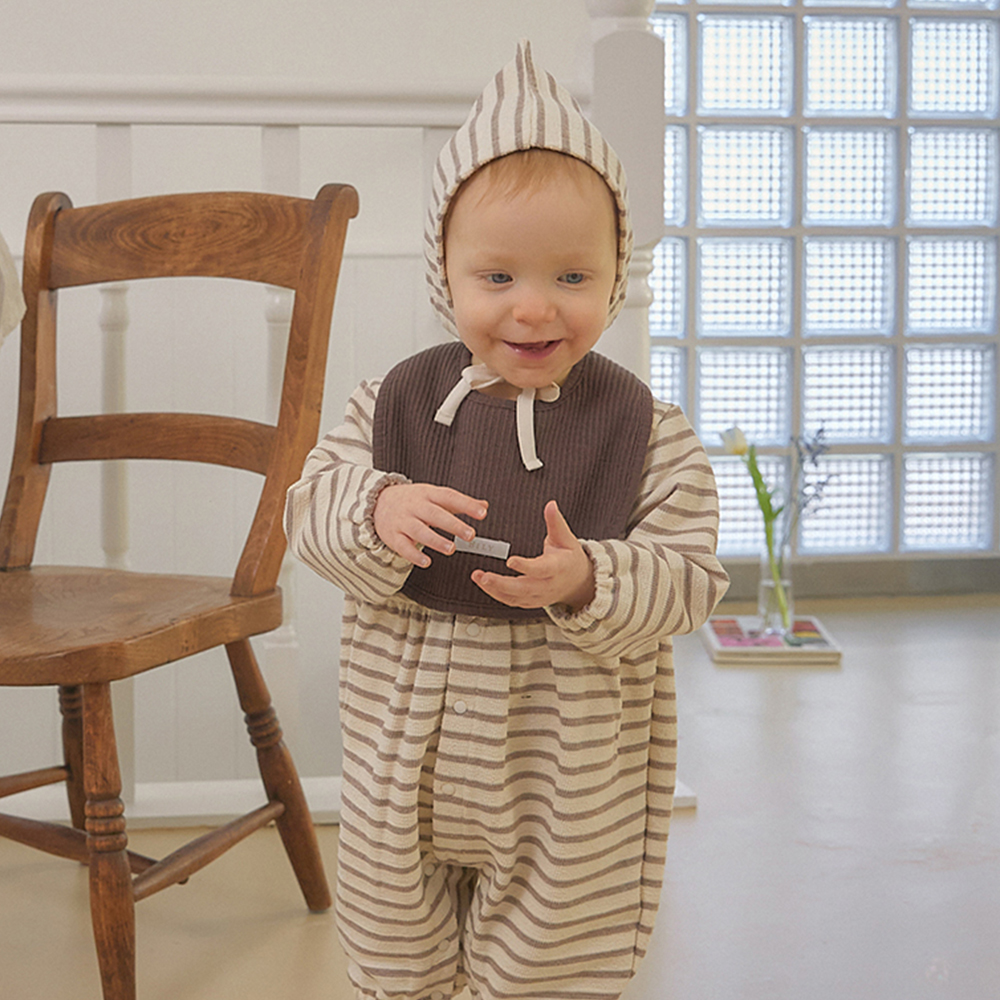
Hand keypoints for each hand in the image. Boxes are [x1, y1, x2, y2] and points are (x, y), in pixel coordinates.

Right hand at [374, 483, 487, 567]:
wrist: (376, 502)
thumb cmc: (412, 500)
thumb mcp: (433, 495)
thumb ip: (458, 503)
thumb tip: (484, 505)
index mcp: (427, 494)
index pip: (449, 497)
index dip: (466, 505)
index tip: (483, 513)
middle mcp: (415, 506)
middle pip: (435, 515)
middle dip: (453, 525)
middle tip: (471, 535)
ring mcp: (403, 521)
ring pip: (419, 531)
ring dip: (435, 540)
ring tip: (451, 549)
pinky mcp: (393, 536)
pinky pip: (403, 547)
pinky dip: (414, 555)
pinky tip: (426, 562)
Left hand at [472, 500, 594, 611]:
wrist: (578, 583)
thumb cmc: (570, 557)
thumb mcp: (566, 538)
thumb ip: (556, 522)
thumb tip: (551, 504)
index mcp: (558, 568)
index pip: (541, 569)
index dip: (525, 566)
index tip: (509, 561)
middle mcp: (548, 585)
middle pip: (524, 588)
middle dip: (502, 584)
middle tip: (484, 576)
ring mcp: (539, 596)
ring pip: (515, 597)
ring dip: (494, 589)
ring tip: (478, 577)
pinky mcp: (530, 602)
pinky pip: (511, 601)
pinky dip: (496, 594)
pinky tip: (483, 584)